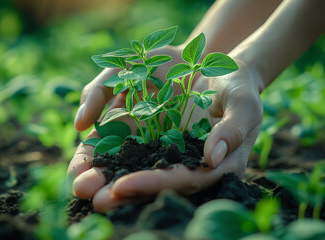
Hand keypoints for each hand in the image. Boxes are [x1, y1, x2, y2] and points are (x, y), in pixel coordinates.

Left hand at [68, 56, 262, 211]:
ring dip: (108, 176)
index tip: (123, 185)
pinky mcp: (154, 136)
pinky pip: (129, 147)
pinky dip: (108, 155)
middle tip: (94, 199)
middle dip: (123, 191)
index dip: (154, 182)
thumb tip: (212, 158)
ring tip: (80, 184)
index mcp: (214, 164)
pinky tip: (86, 162)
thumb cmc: (239, 88)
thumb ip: (232, 129)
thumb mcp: (244, 103)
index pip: (182, 179)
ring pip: (137, 167)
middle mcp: (188, 163)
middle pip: (155, 181)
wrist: (222, 72)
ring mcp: (169, 150)